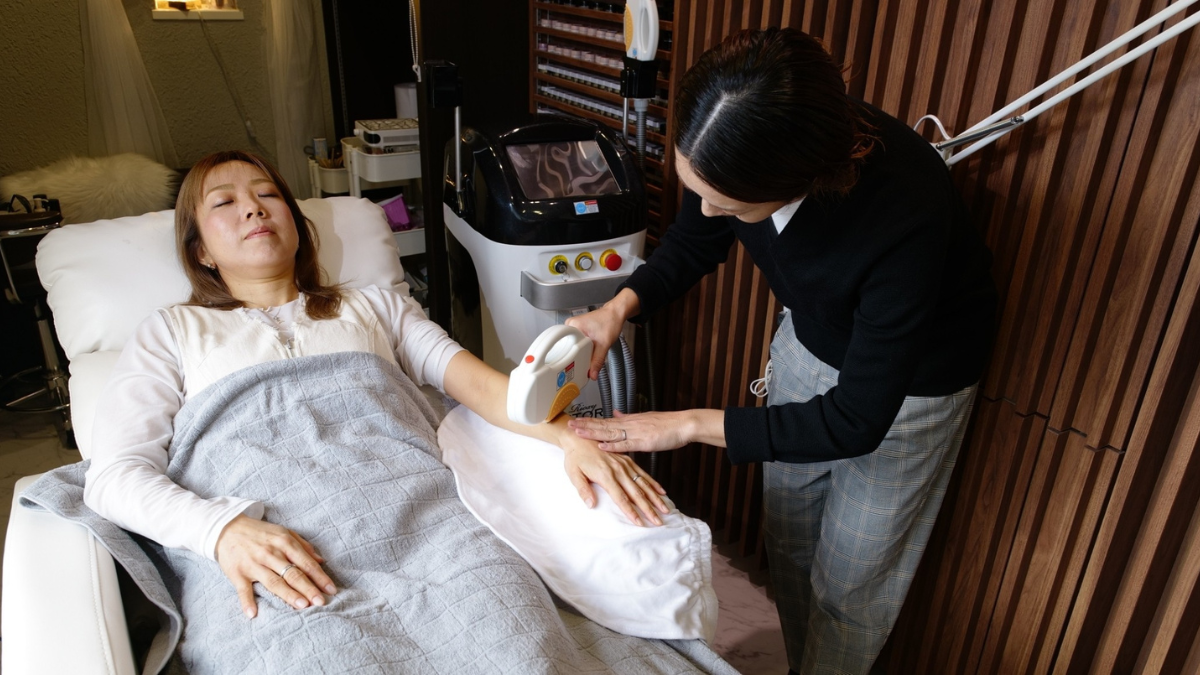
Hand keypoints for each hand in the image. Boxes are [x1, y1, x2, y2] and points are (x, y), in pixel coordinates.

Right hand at [215, 515, 337, 618]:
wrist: (227, 528)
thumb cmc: (260, 533)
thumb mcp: (284, 532)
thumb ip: (303, 546)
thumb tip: (321, 560)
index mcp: (284, 542)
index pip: (306, 562)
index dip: (320, 577)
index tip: (331, 590)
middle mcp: (270, 553)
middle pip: (292, 573)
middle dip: (308, 588)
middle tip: (321, 602)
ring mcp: (253, 564)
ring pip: (273, 582)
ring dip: (288, 594)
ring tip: (302, 605)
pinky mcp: (237, 573)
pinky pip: (243, 590)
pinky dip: (247, 602)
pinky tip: (253, 614)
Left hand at [558, 431, 668, 526]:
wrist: (578, 437)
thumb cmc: (574, 457)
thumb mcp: (573, 474)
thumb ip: (583, 490)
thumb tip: (591, 505)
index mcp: (605, 474)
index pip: (621, 498)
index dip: (631, 512)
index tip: (639, 523)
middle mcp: (618, 469)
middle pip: (636, 493)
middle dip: (648, 509)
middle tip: (658, 521)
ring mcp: (624, 464)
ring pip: (643, 484)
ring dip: (655, 498)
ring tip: (665, 509)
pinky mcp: (627, 460)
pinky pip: (643, 473)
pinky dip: (653, 483)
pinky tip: (661, 492)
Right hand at [565, 308, 622, 380]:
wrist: (616, 314)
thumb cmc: (610, 321)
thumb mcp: (604, 344)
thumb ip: (598, 360)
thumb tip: (592, 374)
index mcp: (572, 325)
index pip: (564, 345)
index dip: (568, 357)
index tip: (571, 365)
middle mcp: (571, 325)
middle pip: (569, 347)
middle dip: (576, 356)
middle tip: (582, 362)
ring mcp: (574, 327)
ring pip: (573, 345)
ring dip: (580, 352)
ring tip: (586, 355)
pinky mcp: (578, 329)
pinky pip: (577, 342)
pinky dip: (583, 348)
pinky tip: (588, 351)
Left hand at [569, 410, 693, 452]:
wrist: (683, 424)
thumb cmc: (667, 424)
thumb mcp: (645, 418)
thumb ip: (628, 418)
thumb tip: (616, 414)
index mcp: (629, 421)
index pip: (604, 420)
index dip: (589, 421)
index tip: (575, 420)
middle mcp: (629, 424)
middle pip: (602, 424)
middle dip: (584, 425)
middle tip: (568, 424)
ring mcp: (635, 432)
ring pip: (610, 432)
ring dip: (593, 432)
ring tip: (578, 432)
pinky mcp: (643, 441)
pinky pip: (625, 444)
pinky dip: (613, 445)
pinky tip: (601, 446)